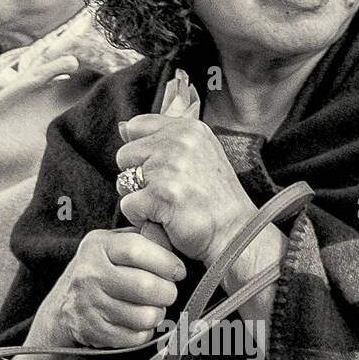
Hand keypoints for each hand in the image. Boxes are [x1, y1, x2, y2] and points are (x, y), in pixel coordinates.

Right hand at [33, 228, 185, 350]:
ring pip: (144, 316)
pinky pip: (135, 337)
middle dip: (167, 292)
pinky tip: (138, 321)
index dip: (166, 262)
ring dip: (157, 314)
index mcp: (97, 246)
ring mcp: (89, 304)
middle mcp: (90, 274)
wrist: (63, 305)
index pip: (137, 249)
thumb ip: (143, 238)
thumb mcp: (114, 244)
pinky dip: (144, 332)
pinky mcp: (93, 331)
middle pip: (145, 286)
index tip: (178, 270)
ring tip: (153, 307)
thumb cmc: (101, 270)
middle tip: (168, 292)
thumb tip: (173, 239)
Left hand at [114, 115, 257, 266]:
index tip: (160, 168)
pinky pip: (127, 206)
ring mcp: (169, 168)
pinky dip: (141, 218)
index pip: (135, 126)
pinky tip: (166, 220)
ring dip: (138, 198)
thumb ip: (162, 138)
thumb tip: (122, 127)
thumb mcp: (197, 153)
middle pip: (124, 155)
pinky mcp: (161, 196)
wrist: (236, 233)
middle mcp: (179, 142)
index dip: (140, 151)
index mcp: (187, 128)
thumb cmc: (214, 197)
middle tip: (165, 192)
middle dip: (137, 177)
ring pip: (123, 181)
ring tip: (167, 205)